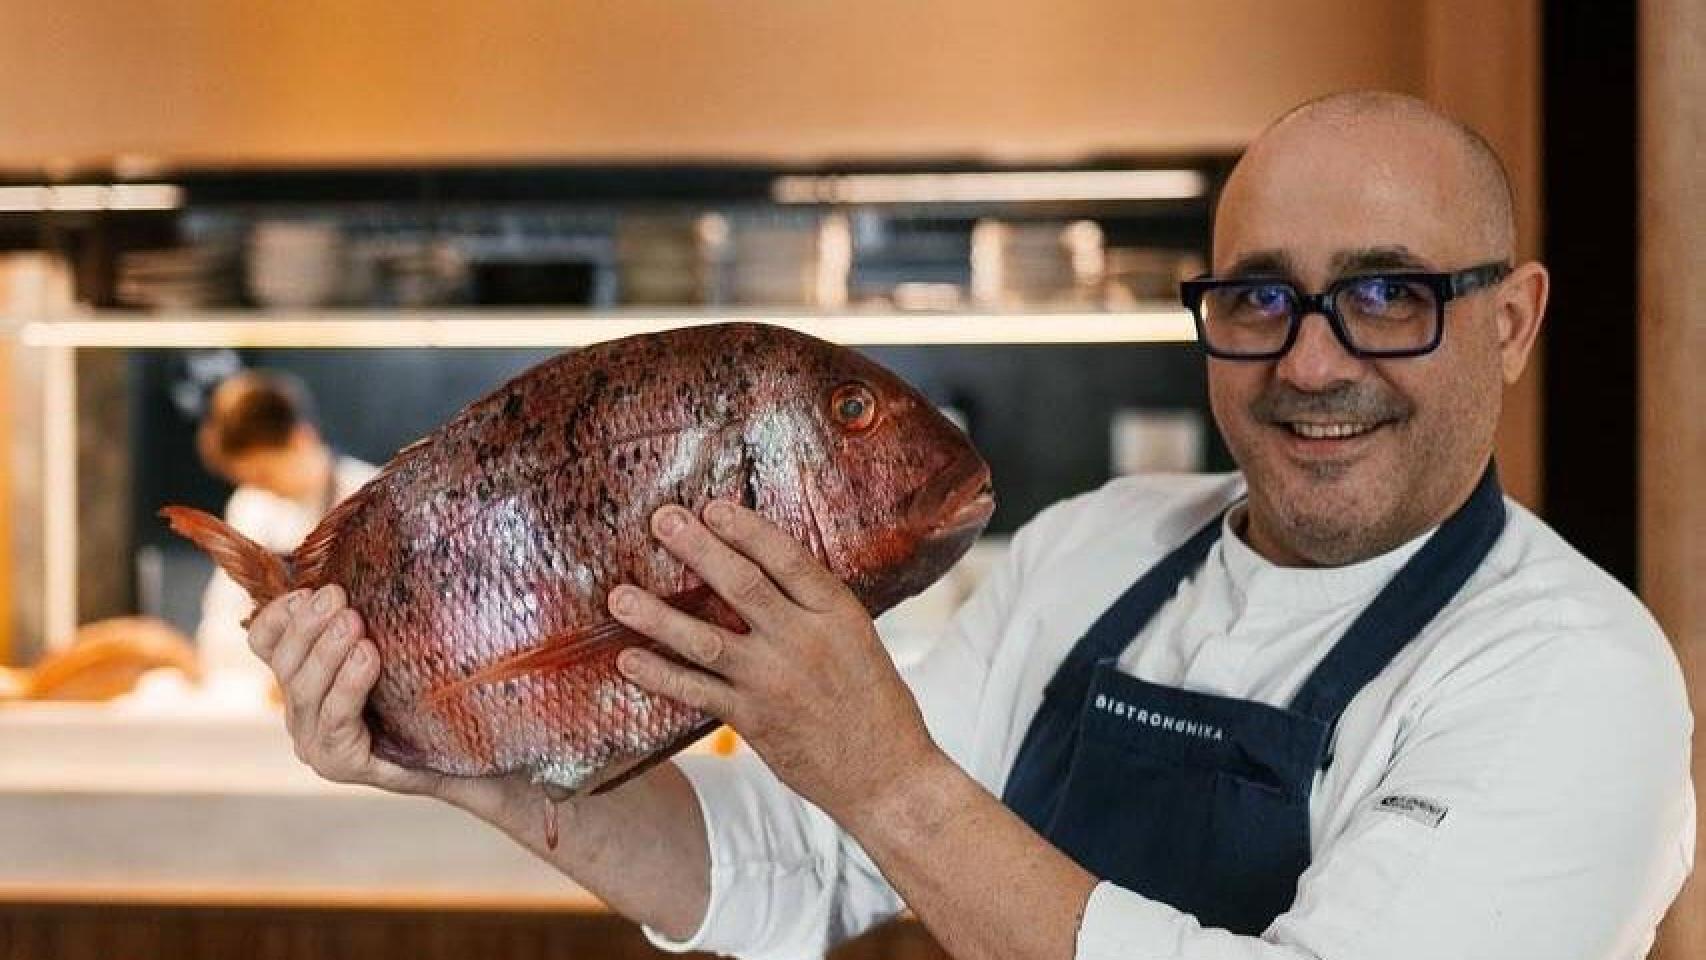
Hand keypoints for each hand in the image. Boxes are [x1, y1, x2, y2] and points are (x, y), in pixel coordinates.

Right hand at [247, 586, 445, 795]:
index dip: (278, 615)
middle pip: (284, 663)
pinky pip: (336, 721)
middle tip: (337, 597)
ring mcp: (315, 742)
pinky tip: (366, 658)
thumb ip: (367, 617)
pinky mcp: (339, 764)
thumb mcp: (391, 647)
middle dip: (308, 626)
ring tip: (352, 622)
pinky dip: (348, 686)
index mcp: (301, 678)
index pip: (265, 644)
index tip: (307, 590)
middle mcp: (300, 711)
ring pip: (305, 691)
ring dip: (327, 652)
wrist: (459, 752)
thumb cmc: (422, 694)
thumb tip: (366, 566)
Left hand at [608, 501, 945, 824]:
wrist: (886, 774)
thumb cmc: (873, 700)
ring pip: (706, 640)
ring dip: (657, 616)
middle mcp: (804, 642)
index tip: (712, 507)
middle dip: (697, 548)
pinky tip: (628, 660)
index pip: (787, 558)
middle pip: (742, 585)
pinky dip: (660, 675)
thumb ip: (812, 607)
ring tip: (619, 596)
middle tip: (660, 519)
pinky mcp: (753, 720)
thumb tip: (762, 567)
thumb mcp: (856, 638)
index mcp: (837, 613)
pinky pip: (696, 692)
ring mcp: (774, 682)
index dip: (746, 529)